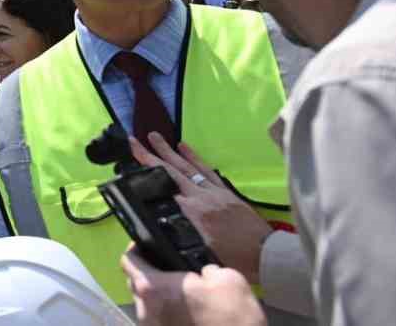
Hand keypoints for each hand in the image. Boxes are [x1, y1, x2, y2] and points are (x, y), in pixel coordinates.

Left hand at [121, 247, 265, 325]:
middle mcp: (145, 311)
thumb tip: (203, 273)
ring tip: (183, 296)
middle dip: (149, 274)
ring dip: (158, 298)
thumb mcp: (227, 278)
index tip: (148, 246)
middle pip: (134, 284)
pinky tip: (188, 315)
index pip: (127, 261)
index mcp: (153, 289)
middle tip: (172, 272)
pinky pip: (157, 322)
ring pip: (145, 306)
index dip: (136, 249)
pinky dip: (166, 315)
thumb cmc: (232, 317)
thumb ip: (206, 268)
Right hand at [132, 133, 270, 282]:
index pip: (162, 191)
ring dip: (168, 151)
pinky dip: (194, 157)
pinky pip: (206, 170)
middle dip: (150, 156)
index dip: (144, 178)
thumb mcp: (202, 253)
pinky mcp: (225, 192)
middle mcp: (200, 197)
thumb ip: (179, 237)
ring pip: (186, 167)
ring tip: (155, 136)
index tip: (129, 165)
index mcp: (192, 213)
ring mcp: (213, 192)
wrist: (266, 255)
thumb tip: (156, 230)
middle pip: (170, 172)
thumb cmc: (235, 259)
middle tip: (133, 141)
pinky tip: (184, 146)